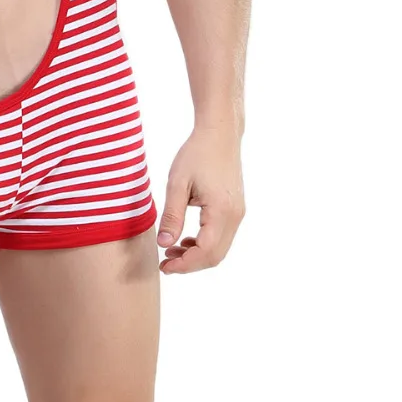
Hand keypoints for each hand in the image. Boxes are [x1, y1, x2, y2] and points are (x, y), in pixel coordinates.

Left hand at [157, 126, 244, 273]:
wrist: (219, 135)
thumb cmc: (196, 154)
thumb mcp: (177, 183)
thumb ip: (172, 215)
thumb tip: (164, 244)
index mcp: (222, 211)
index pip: (205, 252)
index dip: (184, 265)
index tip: (163, 267)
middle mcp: (235, 216)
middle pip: (215, 256)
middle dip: (190, 265)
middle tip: (165, 264)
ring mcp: (238, 213)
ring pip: (220, 249)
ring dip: (197, 255)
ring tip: (171, 251)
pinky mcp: (236, 209)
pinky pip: (222, 237)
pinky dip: (205, 244)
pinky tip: (186, 239)